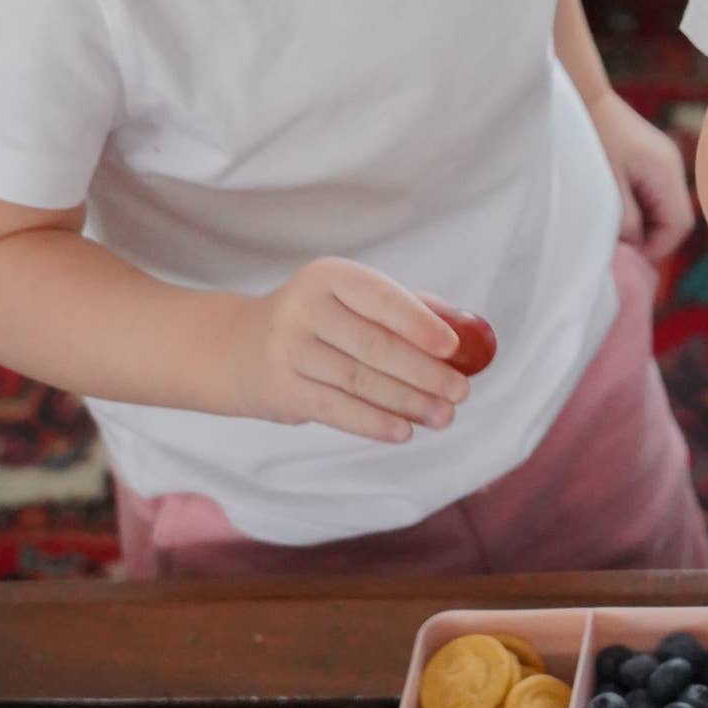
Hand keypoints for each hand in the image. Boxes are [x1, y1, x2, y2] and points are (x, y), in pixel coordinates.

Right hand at [229, 257, 467, 442]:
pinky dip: (374, 423)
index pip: (382, 298)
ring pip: (360, 381)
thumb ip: (409, 307)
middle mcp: (305, 308)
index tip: (454, 348)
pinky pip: (336, 409)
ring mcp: (288, 350)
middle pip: (375, 345)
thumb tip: (468, 327)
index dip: (420, 323)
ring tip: (444, 416)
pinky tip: (404, 431)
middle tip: (461, 393)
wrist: (239, 348)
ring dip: (408, 402)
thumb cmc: (320, 320)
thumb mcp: (353, 299)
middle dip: (425, 373)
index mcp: (331, 276)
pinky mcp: (281, 389)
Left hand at [588, 88, 694, 261]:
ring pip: (662, 207)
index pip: (679, 224)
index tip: (628, 257)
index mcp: (666, 171)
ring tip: (613, 226)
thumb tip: (635, 246)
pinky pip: (652, 193)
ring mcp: (662, 161)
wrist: (582, 97)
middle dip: (650, 237)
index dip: (657, 248)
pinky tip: (614, 206)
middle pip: (674, 217)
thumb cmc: (591, 138)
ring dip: (642, 222)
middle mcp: (671, 165)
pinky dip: (637, 207)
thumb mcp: (605, 185)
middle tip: (618, 246)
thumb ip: (624, 218)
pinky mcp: (649, 159)